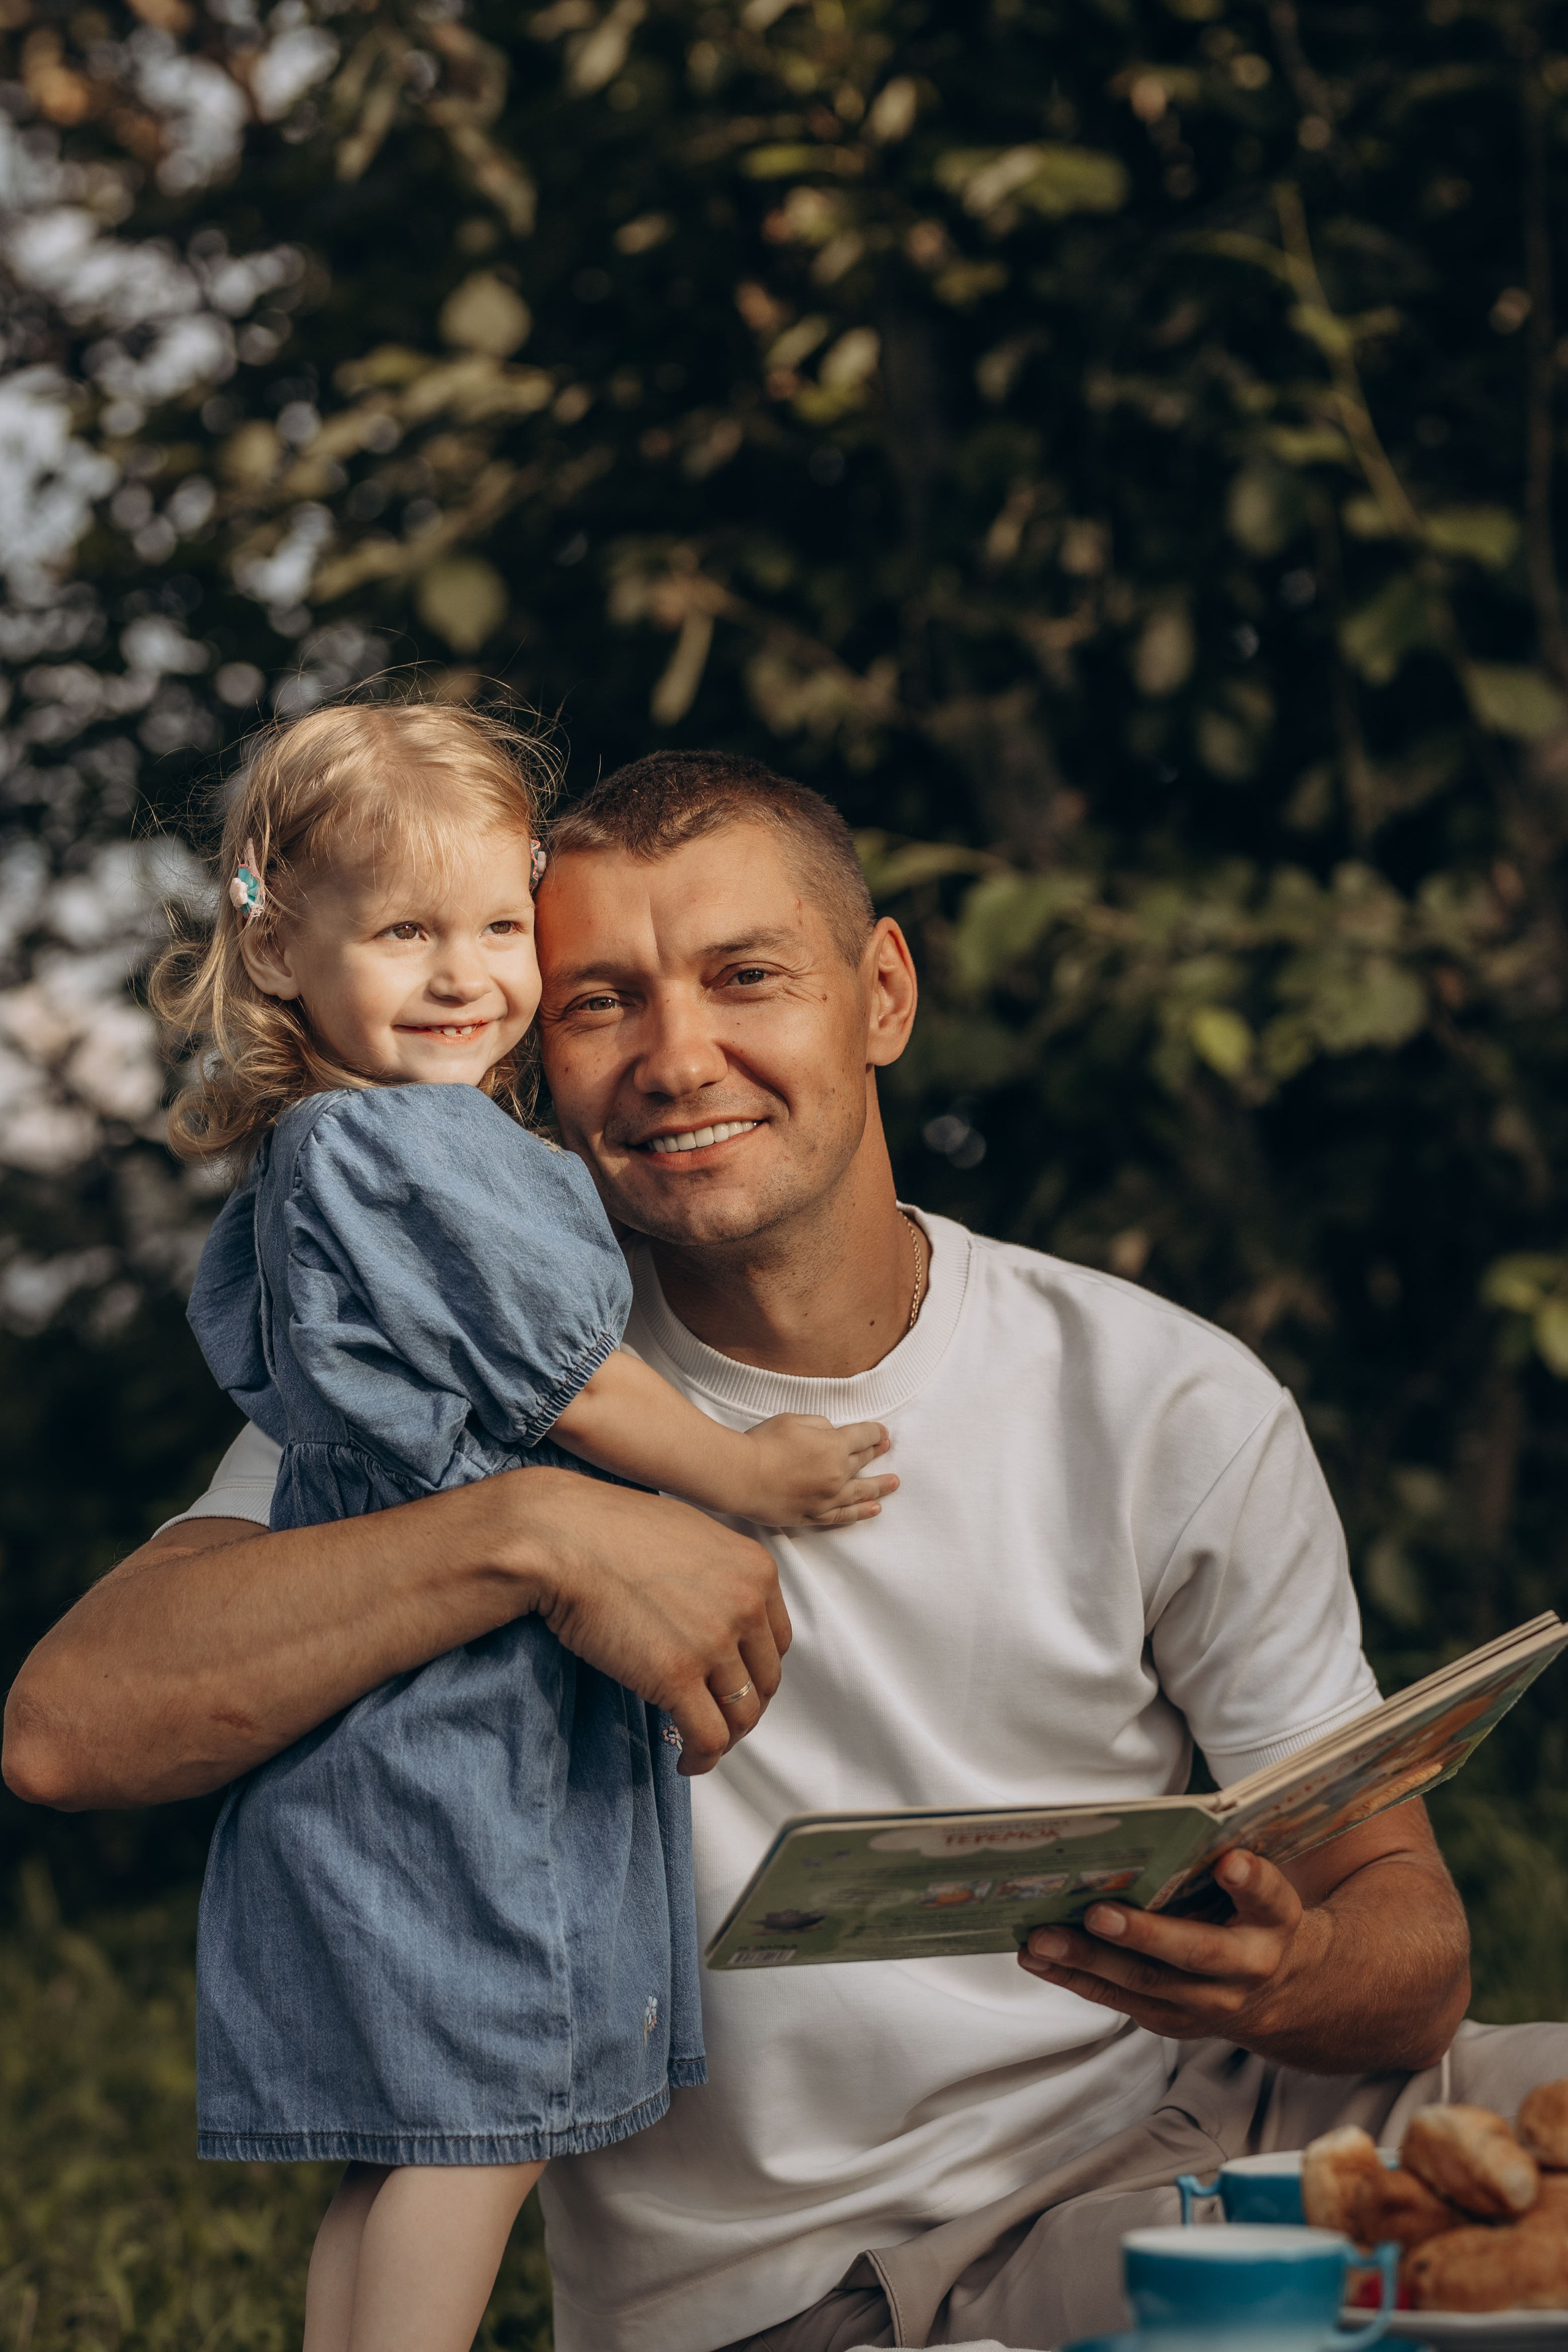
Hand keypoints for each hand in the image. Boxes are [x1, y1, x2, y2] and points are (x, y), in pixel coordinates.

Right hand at [519, 1474, 794, 1774]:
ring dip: (725, 1737)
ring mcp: (714, 1643)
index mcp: (755, 1570)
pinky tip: (686, 1762)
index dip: (755, 1670)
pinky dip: (703, 1758)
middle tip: (716, 1717)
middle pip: (764, 1681)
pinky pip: (709, 1737)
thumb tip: (720, 1611)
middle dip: (742, 1706)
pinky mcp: (677, 1676)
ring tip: (700, 1744)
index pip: (778, 1641)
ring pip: (741, 1715)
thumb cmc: (610, 1529)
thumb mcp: (690, 1535)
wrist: (562, 1538)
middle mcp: (746, 1606)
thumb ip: (719, 1574)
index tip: (733, 1683)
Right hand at [737, 1414, 896, 1527]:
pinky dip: (860, 1513)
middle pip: (863, 1462)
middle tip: (887, 1449)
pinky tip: (873, 1509)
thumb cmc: (763, 1443)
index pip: (863, 1436)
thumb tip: (831, 1432)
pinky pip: (842, 1516)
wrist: (740, 1476)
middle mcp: (837, 1474)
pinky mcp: (813, 1515)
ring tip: (894, 1483)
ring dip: (879, 1486)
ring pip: (860, 1493)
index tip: (882, 1432)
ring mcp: (826, 1499)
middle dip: (876, 1452)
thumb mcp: (793, 1420)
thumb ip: (819, 1424)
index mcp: (834, 1446)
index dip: (875, 1432)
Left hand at [1017, 1848, 1315, 2042]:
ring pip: (1146, 1983)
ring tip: (1041, 1939)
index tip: (1232, 1863)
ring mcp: (1209, 2004)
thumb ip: (1230, 1861)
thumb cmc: (1256, 1917)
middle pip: (1195, 1952)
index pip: (1268, 1898)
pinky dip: (1076, 1978)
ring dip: (1088, 1960)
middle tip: (1097, 1913)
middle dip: (1143, 1935)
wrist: (1284, 1992)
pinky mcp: (1174, 2022)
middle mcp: (1247, 1968)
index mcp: (1274, 1921)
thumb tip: (1167, 1828)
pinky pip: (1120, 2000)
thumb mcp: (1262, 1888)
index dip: (1251, 1881)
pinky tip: (1039, 1958)